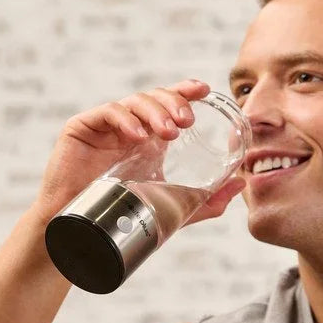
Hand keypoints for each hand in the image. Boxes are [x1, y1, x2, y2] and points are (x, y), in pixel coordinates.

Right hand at [30, 79, 245, 226]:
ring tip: (169, 132)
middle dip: (174, 103)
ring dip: (155, 112)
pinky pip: (107, 112)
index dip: (185, 91)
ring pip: (134, 102)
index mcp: (148, 138)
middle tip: (187, 121)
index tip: (205, 90)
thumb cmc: (121, 216)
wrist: (81, 231)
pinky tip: (138, 136)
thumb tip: (241, 184)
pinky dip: (125, 119)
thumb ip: (205, 198)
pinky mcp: (81, 128)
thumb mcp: (170, 206)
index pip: (168, 104)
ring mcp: (105, 125)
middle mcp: (128, 126)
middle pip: (155, 98)